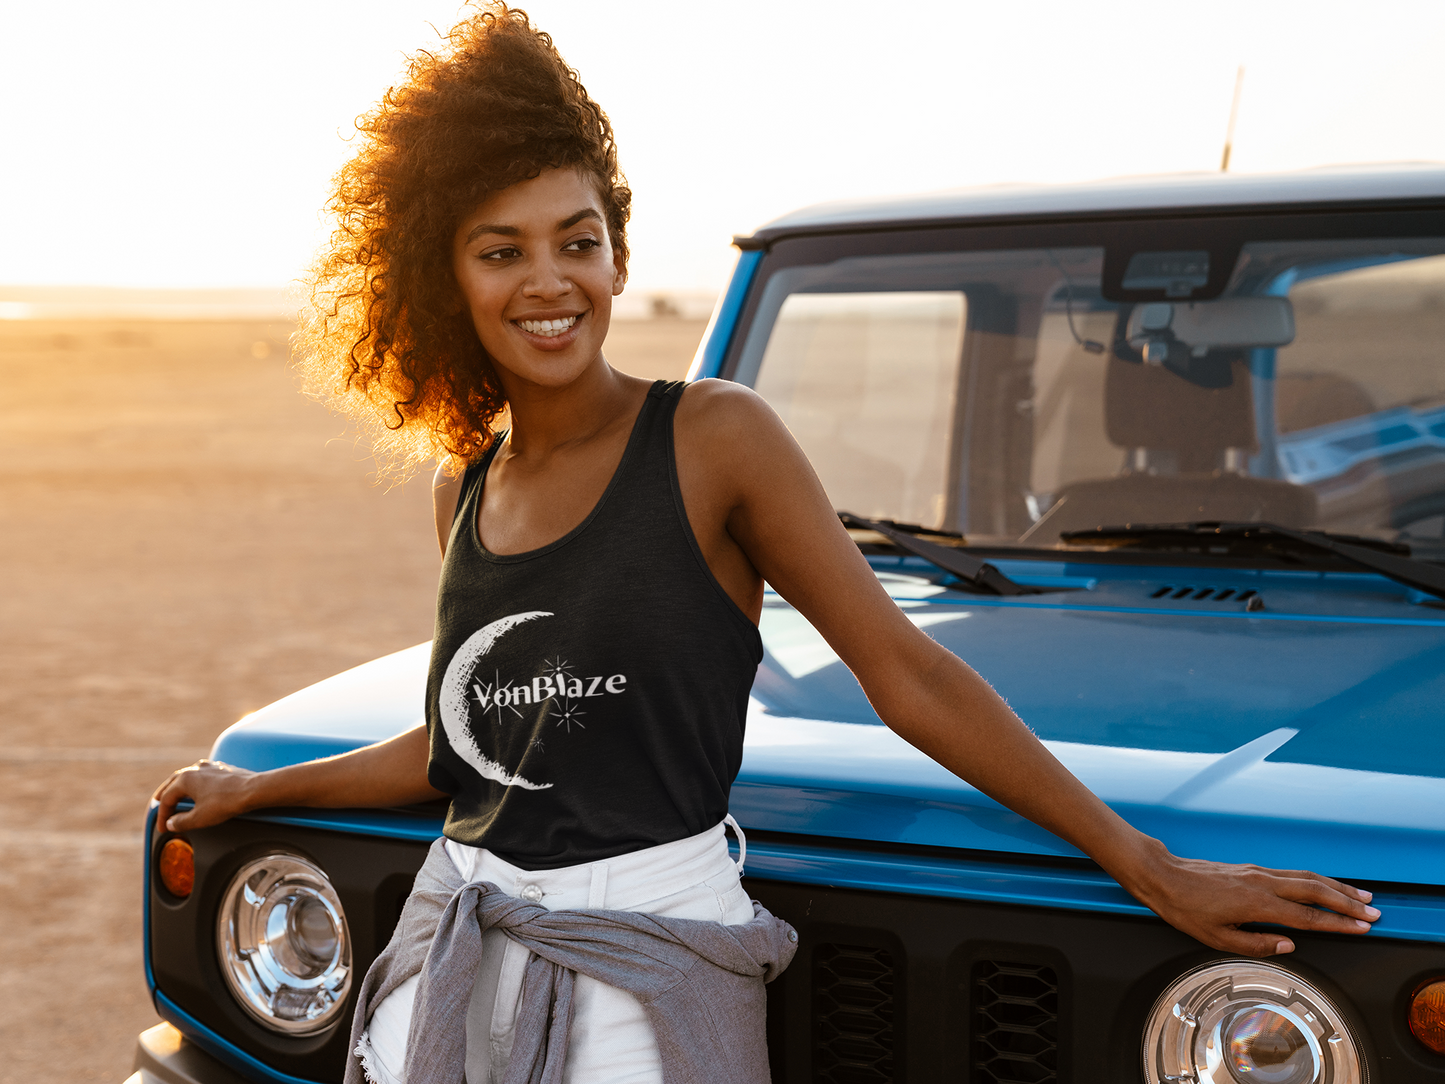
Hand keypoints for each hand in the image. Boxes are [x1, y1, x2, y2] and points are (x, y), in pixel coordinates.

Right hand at [152, 760, 256, 833]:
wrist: (253, 790)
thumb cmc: (227, 802)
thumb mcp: (199, 818)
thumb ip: (181, 822)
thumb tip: (171, 823)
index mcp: (185, 779)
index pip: (167, 799)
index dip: (162, 815)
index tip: (163, 827)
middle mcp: (196, 768)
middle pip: (173, 782)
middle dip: (165, 795)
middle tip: (159, 805)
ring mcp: (210, 767)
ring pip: (188, 776)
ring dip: (180, 787)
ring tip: (176, 796)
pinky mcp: (222, 769)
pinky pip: (203, 775)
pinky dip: (195, 784)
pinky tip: (199, 789)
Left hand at [1129, 841, 1379, 955]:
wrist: (1163, 876)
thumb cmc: (1185, 909)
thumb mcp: (1216, 938)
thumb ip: (1256, 944)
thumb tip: (1289, 944)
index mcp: (1257, 903)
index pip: (1308, 916)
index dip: (1338, 923)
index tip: (1362, 927)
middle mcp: (1262, 882)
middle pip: (1315, 890)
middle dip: (1347, 902)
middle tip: (1374, 912)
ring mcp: (1258, 872)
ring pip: (1306, 877)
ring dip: (1336, 886)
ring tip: (1360, 895)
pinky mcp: (1252, 868)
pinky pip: (1292, 873)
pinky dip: (1316, 879)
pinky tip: (1325, 884)